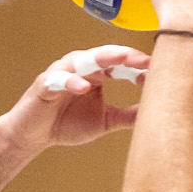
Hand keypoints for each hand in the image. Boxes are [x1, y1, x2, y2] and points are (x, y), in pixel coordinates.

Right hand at [0, 45, 153, 155]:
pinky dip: (71, 81)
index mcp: (97, 73)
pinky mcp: (44, 84)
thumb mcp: (105, 121)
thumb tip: (157, 113)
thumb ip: (128, 116)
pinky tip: (84, 86)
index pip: (121, 64)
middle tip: (144, 58)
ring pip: (82, 60)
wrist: (34, 136)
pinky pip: (58, 79)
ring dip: (100, 58)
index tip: (158, 71)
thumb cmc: (67, 124)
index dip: (138, 67)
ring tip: (118, 60)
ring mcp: (61, 73)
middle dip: (125, 55)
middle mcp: (80, 67)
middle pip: (105, 55)